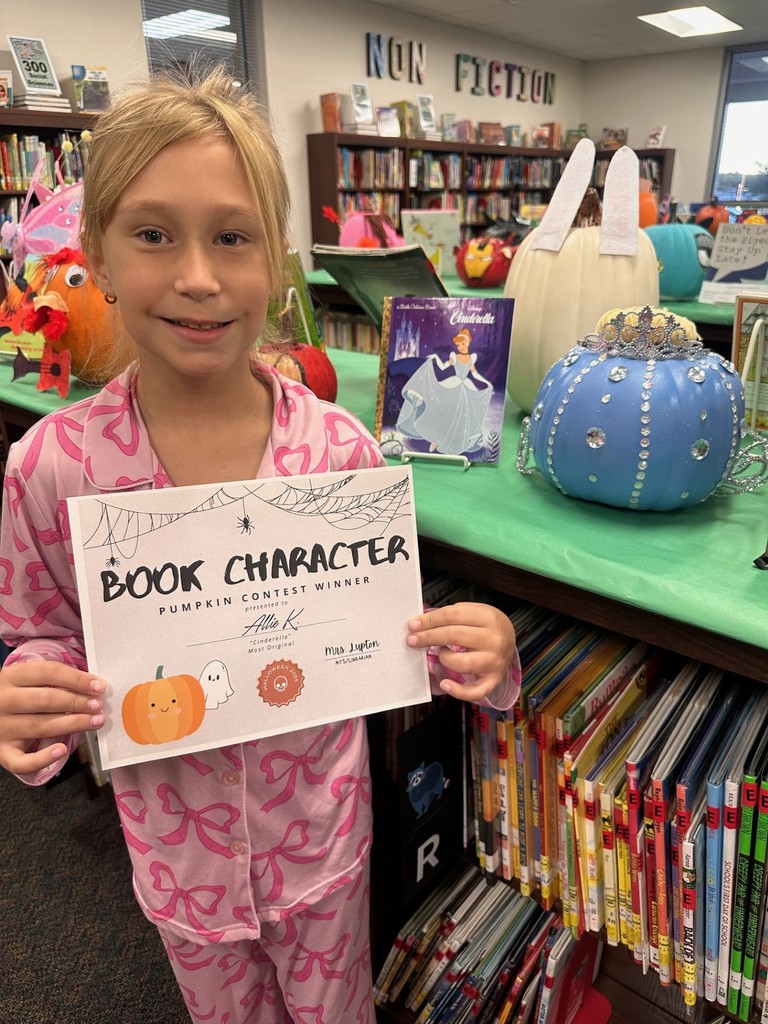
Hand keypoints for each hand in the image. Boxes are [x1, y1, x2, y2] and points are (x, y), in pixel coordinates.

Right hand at [0, 661, 104, 775]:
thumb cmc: (17, 695)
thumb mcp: (28, 680)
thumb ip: (54, 681)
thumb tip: (93, 686)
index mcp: (11, 676)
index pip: (48, 672)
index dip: (77, 679)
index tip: (98, 686)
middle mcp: (2, 701)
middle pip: (45, 700)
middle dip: (77, 702)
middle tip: (98, 706)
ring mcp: (1, 728)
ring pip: (40, 726)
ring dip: (73, 724)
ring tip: (95, 721)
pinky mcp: (2, 752)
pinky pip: (21, 761)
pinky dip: (42, 758)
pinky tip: (61, 750)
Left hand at [406, 601, 516, 702]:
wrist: (511, 639)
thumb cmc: (487, 625)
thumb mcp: (475, 611)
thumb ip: (452, 615)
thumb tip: (423, 622)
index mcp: (489, 618)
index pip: (452, 616)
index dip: (430, 620)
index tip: (414, 624)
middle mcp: (494, 640)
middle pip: (454, 636)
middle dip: (428, 637)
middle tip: (412, 639)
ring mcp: (494, 661)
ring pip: (461, 663)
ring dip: (444, 658)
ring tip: (441, 653)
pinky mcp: (493, 680)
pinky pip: (475, 691)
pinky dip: (458, 691)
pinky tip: (445, 683)